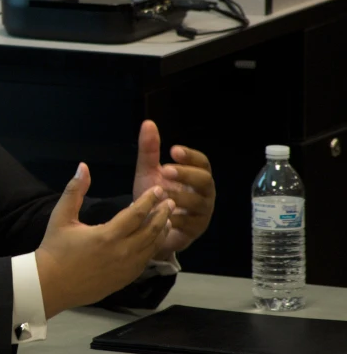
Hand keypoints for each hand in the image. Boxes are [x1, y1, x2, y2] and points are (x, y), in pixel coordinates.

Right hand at [35, 163, 173, 318]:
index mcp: (107, 235)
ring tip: (168, 219)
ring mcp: (125, 269)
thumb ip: (74, 190)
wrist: (50, 285)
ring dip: (161, 231)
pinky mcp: (124, 280)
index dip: (149, 200)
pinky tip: (154, 241)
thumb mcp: (61, 216)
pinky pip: (145, 261)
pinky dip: (153, 248)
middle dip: (162, 214)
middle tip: (170, 202)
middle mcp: (121, 253)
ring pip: (152, 248)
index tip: (158, 190)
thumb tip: (83, 166)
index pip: (137, 213)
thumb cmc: (54, 248)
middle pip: (151, 230)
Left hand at [132, 120, 215, 257]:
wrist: (148, 226)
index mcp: (196, 176)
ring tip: (160, 193)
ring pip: (199, 203)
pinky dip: (174, 218)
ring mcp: (202, 213)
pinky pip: (189, 224)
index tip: (173, 150)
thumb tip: (148, 123)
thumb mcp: (149, 172)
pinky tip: (161, 214)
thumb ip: (149, 150)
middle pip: (205, 180)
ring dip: (179, 196)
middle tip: (165, 170)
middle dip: (186, 174)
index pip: (202, 162)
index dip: (190, 156)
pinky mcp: (195, 230)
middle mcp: (204, 193)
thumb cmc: (155, 195)